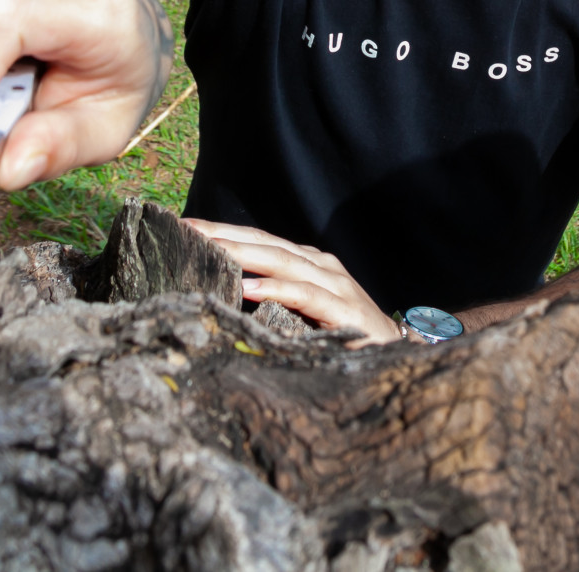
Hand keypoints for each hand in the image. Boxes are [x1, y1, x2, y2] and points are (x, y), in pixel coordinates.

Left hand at [182, 219, 401, 345]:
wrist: (394, 350)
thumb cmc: (342, 331)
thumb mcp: (304, 309)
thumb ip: (275, 297)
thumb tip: (225, 294)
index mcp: (308, 263)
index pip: (260, 240)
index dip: (224, 232)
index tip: (185, 229)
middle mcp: (321, 266)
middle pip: (266, 244)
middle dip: (225, 236)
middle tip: (187, 231)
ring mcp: (335, 285)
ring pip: (283, 262)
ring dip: (245, 255)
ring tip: (211, 250)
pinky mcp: (344, 310)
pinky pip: (306, 295)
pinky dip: (278, 289)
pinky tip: (250, 288)